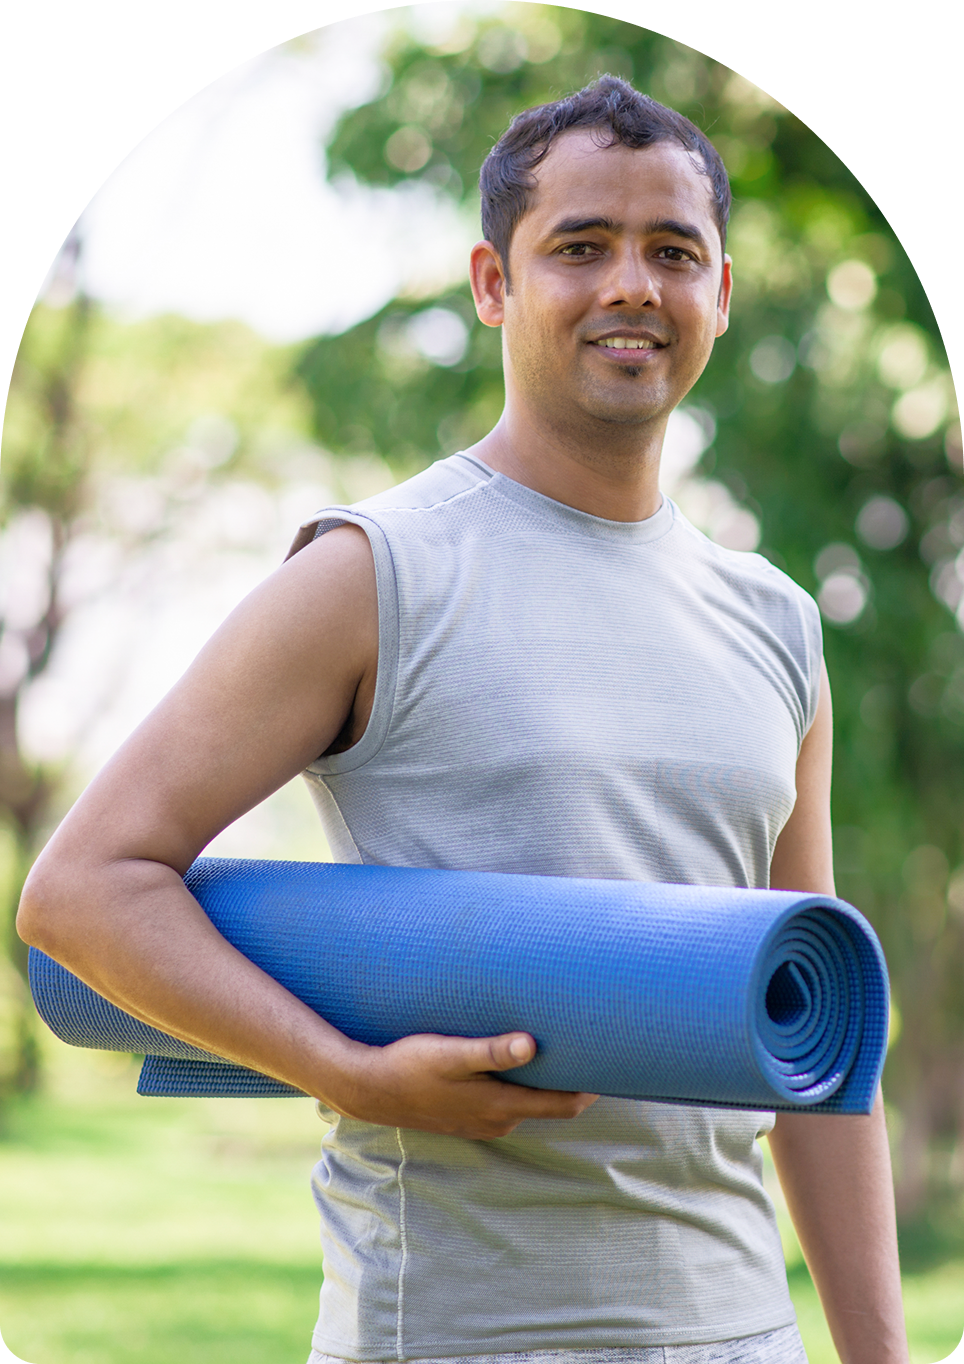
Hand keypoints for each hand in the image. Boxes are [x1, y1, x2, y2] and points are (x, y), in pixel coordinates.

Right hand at [320, 1031, 598, 1137]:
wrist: (368, 1088)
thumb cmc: (410, 1065)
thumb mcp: (450, 1054)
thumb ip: (491, 1051)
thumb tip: (533, 1044)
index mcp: (501, 1106)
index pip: (564, 1104)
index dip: (591, 1087)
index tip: (611, 1060)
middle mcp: (497, 1120)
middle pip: (552, 1105)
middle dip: (575, 1082)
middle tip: (595, 1048)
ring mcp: (481, 1121)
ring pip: (529, 1104)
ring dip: (546, 1083)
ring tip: (562, 1050)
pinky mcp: (465, 1114)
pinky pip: (506, 1102)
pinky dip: (522, 1086)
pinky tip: (517, 1063)